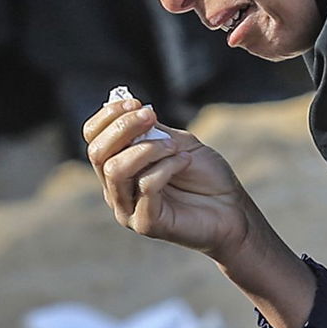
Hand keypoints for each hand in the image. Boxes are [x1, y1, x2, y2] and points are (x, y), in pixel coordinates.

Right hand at [83, 97, 318, 327]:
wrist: (233, 209)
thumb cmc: (205, 176)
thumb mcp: (177, 142)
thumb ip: (151, 130)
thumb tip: (127, 105)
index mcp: (119, 166)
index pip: (93, 139)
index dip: (108, 117)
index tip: (135, 102)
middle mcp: (116, 190)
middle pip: (97, 153)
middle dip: (123, 127)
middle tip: (151, 115)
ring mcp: (128, 209)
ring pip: (115, 171)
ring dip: (147, 149)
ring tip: (176, 147)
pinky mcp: (145, 224)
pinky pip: (145, 186)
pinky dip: (167, 166)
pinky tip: (186, 162)